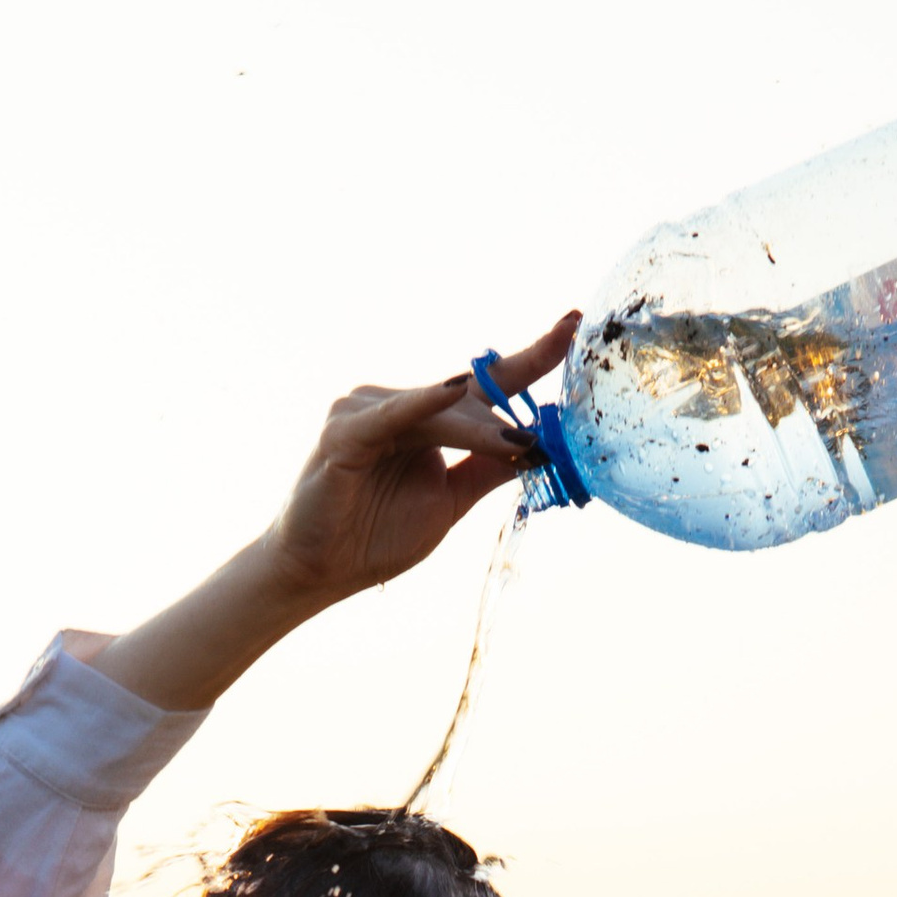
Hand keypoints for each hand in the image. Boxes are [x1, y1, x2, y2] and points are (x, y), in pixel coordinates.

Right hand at [94, 316, 579, 714]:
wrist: (321, 572)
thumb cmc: (376, 535)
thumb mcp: (450, 502)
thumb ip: (488, 470)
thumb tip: (541, 445)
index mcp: (429, 419)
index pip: (490, 382)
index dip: (534, 355)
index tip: (575, 324)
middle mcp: (399, 404)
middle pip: (467, 399)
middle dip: (507, 417)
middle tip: (542, 436)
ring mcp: (368, 411)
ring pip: (437, 410)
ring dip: (476, 427)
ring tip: (513, 443)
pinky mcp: (344, 432)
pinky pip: (391, 416)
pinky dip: (420, 405)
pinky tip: (449, 391)